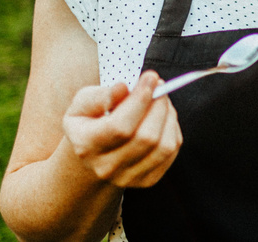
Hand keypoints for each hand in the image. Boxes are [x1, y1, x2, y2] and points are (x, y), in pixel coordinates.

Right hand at [61, 70, 182, 187]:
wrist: (95, 152)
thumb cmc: (91, 120)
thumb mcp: (84, 103)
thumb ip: (101, 95)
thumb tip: (122, 88)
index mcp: (86, 146)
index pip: (120, 126)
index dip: (140, 100)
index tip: (151, 77)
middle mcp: (106, 167)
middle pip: (146, 137)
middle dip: (159, 105)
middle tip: (160, 85)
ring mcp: (127, 178)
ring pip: (164, 146)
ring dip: (168, 116)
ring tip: (161, 101)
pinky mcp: (147, 180)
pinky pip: (171, 152)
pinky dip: (173, 129)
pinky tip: (162, 118)